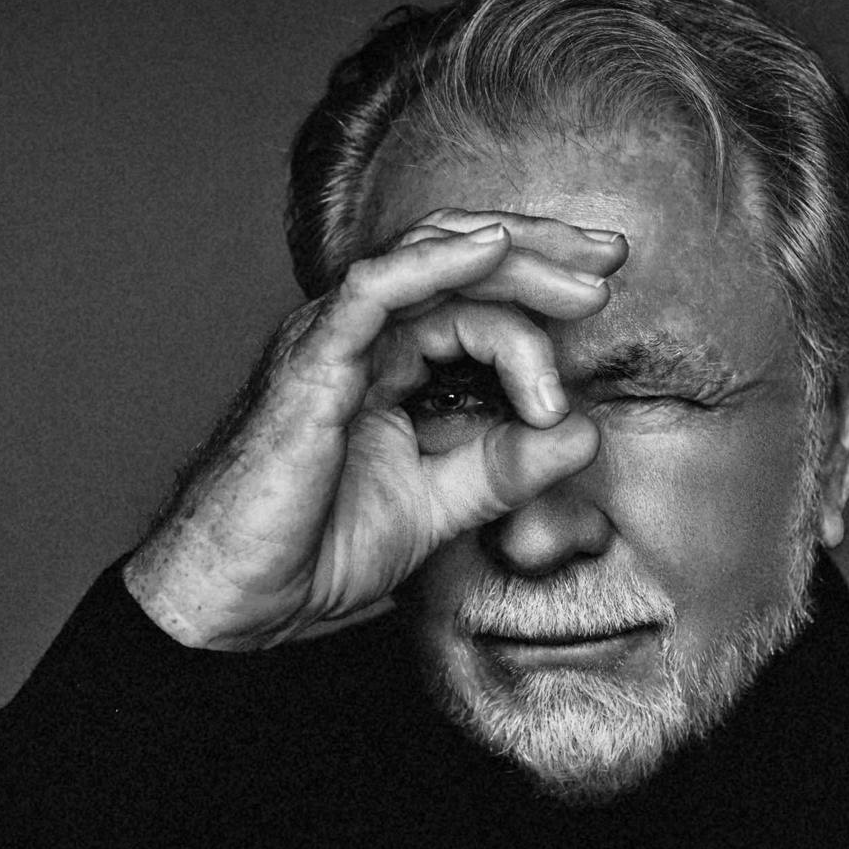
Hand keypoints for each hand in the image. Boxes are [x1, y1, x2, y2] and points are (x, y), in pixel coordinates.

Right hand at [123, 210, 626, 649]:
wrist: (236, 599)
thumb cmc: (314, 549)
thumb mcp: (439, 505)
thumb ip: (506, 467)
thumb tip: (585, 433)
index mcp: (383, 365)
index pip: (470, 304)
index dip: (539, 307)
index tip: (599, 334)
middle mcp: (357, 339)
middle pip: (455, 262)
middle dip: (540, 251)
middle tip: (612, 252)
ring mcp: (329, 344)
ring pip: (426, 264)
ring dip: (511, 256)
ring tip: (585, 266)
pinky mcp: (309, 365)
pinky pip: (372, 293)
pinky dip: (433, 265)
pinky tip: (494, 249)